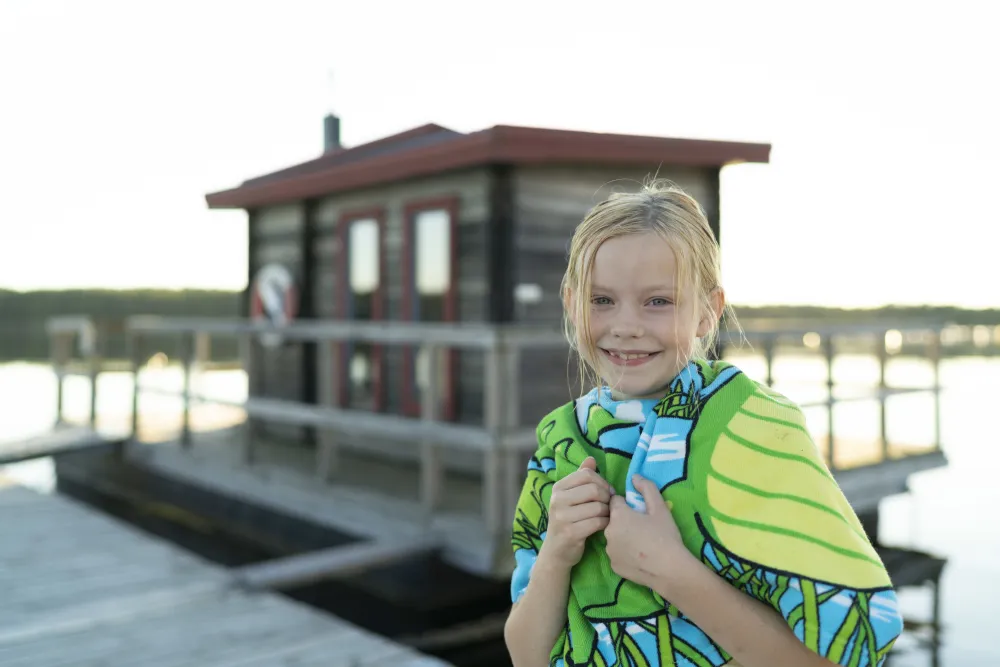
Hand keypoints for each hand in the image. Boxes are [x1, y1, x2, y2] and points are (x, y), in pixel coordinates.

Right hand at [540, 456, 613, 568]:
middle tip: (609, 505)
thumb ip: (581, 478)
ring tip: (606, 516)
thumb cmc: (568, 520)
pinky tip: (603, 526)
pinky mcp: (571, 533)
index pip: (587, 475)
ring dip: (608, 512)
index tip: (606, 492)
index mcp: (558, 488)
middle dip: (607, 497)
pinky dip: (605, 523)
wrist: (556, 551)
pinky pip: (597, 522)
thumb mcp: (571, 497)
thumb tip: (592, 459)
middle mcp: (557, 500)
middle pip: (594, 490)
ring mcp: (562, 517)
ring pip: (598, 507)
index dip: (602, 482)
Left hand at [605, 474, 691, 590]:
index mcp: (618, 515)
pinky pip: (617, 554)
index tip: (639, 512)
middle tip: (643, 529)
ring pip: (614, 538)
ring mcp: (609, 551)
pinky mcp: (613, 566)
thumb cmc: (665, 535)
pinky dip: (625, 554)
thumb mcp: (660, 508)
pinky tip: (639, 557)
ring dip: (623, 537)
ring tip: (642, 544)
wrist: (670, 569)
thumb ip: (646, 488)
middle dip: (624, 521)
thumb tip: (634, 476)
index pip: (615, 501)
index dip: (628, 505)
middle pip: (613, 520)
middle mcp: (608, 532)